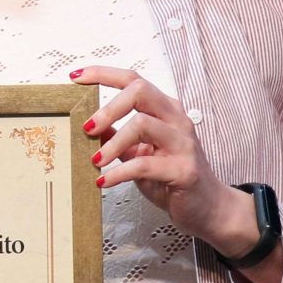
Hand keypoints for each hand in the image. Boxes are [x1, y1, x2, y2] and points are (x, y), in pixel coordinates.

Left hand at [71, 67, 277, 277]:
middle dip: (108, 107)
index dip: (103, 74)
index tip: (75, 76)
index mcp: (165, 111)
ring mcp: (183, 143)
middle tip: (87, 128)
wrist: (207, 208)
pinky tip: (104, 182)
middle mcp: (176, 120)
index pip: (133, 80)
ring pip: (142, 124)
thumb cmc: (172, 178)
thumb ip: (119, 138)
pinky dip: (119, 173)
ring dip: (112, 144)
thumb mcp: (140, 154)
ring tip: (95, 161)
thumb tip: (89, 126)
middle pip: (140, 91)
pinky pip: (144, 165)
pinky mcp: (183, 170)